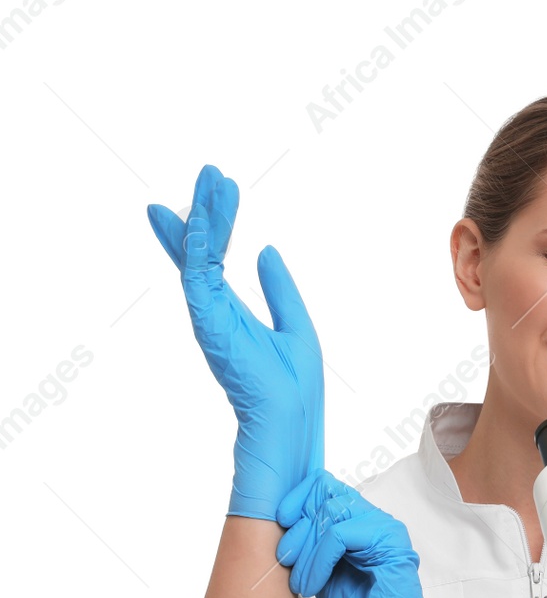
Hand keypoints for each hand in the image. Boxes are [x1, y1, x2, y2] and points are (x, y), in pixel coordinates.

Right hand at [147, 164, 324, 520]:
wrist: (292, 425)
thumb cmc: (294, 387)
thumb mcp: (295, 324)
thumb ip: (279, 288)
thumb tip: (266, 252)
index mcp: (232, 313)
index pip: (212, 262)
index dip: (209, 227)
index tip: (212, 192)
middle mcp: (214, 312)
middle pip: (200, 252)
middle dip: (203, 211)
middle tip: (208, 172)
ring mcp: (209, 318)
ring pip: (199, 257)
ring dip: (206, 217)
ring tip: (210, 181)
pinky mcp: (211, 325)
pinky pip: (200, 278)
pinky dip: (202, 247)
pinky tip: (205, 220)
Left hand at [275, 470, 463, 597]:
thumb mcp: (322, 571)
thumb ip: (312, 545)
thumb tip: (285, 522)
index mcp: (361, 523)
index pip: (326, 485)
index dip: (298, 497)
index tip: (281, 521)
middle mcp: (375, 520)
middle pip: (326, 492)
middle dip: (298, 525)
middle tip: (286, 559)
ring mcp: (385, 529)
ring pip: (331, 511)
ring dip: (306, 546)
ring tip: (300, 579)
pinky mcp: (388, 544)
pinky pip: (339, 534)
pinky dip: (318, 559)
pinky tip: (312, 584)